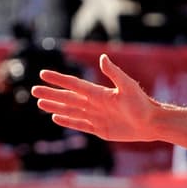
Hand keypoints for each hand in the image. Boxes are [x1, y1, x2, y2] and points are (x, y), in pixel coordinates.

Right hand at [31, 53, 156, 142]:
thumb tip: (103, 58)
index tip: (43, 74)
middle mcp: (95, 103)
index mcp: (99, 93)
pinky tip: (56, 118)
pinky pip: (81, 125)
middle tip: (33, 91)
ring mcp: (97, 117)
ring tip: (40, 103)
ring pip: (71, 111)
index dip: (59, 80)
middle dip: (51, 94)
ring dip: (56, 107)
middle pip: (68, 98)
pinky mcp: (101, 129)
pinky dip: (68, 121)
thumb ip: (114, 73)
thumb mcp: (128, 87)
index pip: (74, 85)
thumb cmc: (143, 104)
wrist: (153, 123)